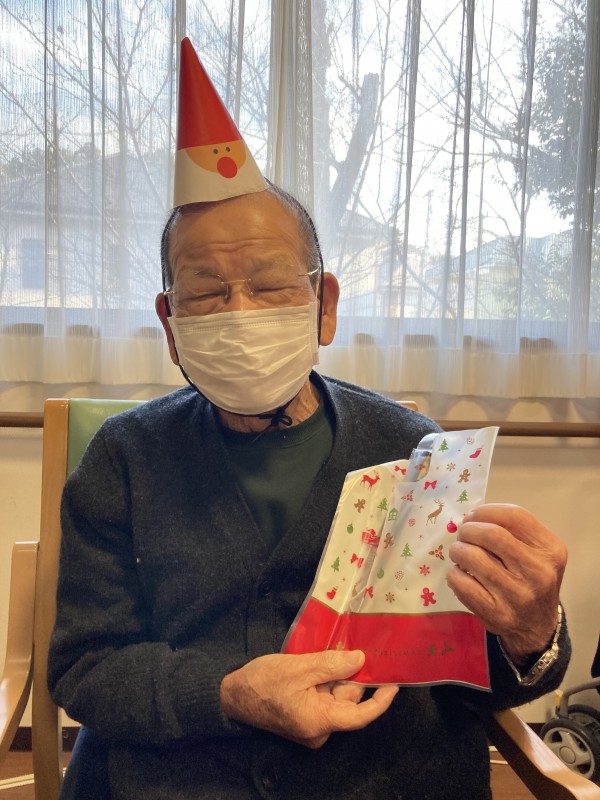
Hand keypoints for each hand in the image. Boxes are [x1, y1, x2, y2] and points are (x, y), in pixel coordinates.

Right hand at [220, 650, 397, 747]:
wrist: (231, 695)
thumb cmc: (262, 682)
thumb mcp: (299, 667)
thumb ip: (332, 665)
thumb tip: (360, 660)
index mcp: (319, 722)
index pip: (360, 716)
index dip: (380, 701)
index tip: (394, 683)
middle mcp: (318, 730)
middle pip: (346, 701)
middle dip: (348, 676)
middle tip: (348, 647)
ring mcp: (310, 726)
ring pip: (334, 697)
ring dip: (334, 676)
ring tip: (326, 652)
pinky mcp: (303, 718)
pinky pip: (322, 699)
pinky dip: (324, 681)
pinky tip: (317, 663)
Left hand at [447, 504, 566, 663]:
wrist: (537, 626)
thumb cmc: (530, 579)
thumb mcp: (535, 551)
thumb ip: (510, 530)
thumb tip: (469, 517)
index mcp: (551, 550)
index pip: (515, 515)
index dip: (486, 511)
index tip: (473, 516)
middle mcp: (539, 572)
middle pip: (492, 535)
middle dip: (469, 529)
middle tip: (463, 535)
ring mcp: (518, 596)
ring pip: (473, 557)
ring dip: (458, 550)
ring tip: (459, 553)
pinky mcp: (497, 613)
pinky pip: (462, 583)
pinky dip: (454, 573)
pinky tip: (460, 574)